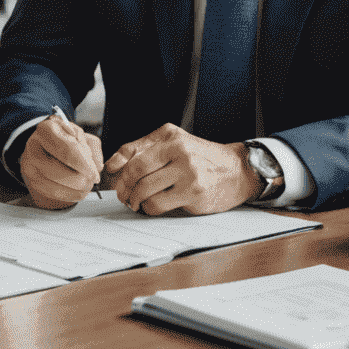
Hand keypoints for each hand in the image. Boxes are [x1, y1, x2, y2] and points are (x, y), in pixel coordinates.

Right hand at [20, 115, 103, 208]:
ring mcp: (29, 165)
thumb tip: (97, 166)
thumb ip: (93, 147)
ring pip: (53, 185)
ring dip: (75, 189)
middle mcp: (33, 146)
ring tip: (87, 185)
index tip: (95, 174)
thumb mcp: (81, 135)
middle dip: (79, 179)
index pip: (66, 150)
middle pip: (58, 170)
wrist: (46, 146)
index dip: (83, 165)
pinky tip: (78, 191)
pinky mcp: (31, 180)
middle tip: (92, 180)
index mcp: (47, 129)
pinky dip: (68, 195)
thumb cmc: (64, 139)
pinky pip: (51, 194)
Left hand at [104, 125, 258, 215]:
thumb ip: (142, 147)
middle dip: (125, 189)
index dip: (121, 173)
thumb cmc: (200, 156)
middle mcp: (181, 154)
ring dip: (136, 201)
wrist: (236, 170)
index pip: (135, 157)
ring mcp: (189, 176)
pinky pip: (160, 206)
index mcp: (172, 139)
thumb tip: (112, 164)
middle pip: (138, 175)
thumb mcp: (173, 141)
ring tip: (137, 202)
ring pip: (147, 193)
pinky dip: (150, 209)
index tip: (118, 181)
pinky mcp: (194, 195)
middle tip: (124, 195)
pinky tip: (153, 206)